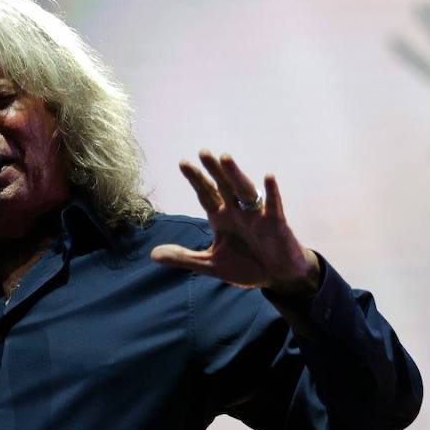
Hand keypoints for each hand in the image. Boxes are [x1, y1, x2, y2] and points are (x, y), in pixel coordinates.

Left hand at [150, 151, 320, 296]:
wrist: (277, 276)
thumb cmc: (246, 266)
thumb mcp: (211, 265)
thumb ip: (184, 258)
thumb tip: (153, 254)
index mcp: (221, 218)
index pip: (206, 194)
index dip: (196, 179)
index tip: (183, 163)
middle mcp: (238, 212)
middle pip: (223, 186)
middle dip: (213, 170)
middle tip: (203, 152)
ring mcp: (257, 216)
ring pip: (244, 191)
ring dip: (235, 175)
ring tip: (225, 159)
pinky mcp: (275, 224)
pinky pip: (273, 206)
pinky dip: (271, 193)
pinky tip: (268, 177)